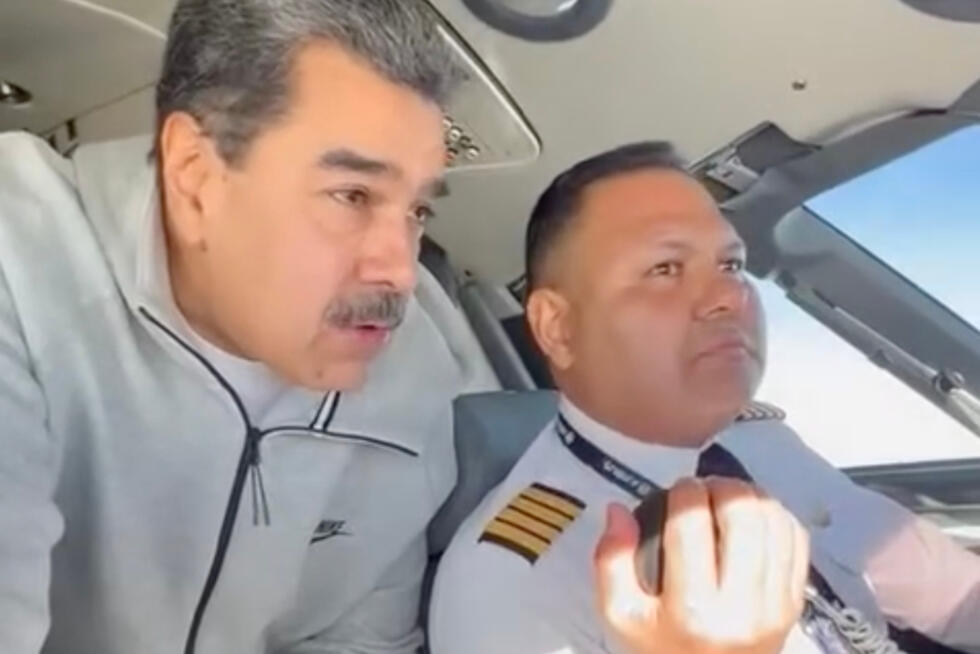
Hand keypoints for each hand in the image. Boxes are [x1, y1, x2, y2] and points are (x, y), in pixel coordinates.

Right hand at [594, 478, 808, 653]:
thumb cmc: (663, 648)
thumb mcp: (621, 614)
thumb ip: (610, 560)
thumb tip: (618, 510)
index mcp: (692, 608)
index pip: (691, 523)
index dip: (684, 491)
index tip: (678, 491)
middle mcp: (740, 606)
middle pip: (743, 514)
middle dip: (722, 487)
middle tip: (706, 490)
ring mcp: (775, 604)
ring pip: (774, 520)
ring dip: (751, 496)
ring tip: (729, 500)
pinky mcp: (795, 602)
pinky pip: (796, 538)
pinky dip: (776, 516)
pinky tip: (754, 519)